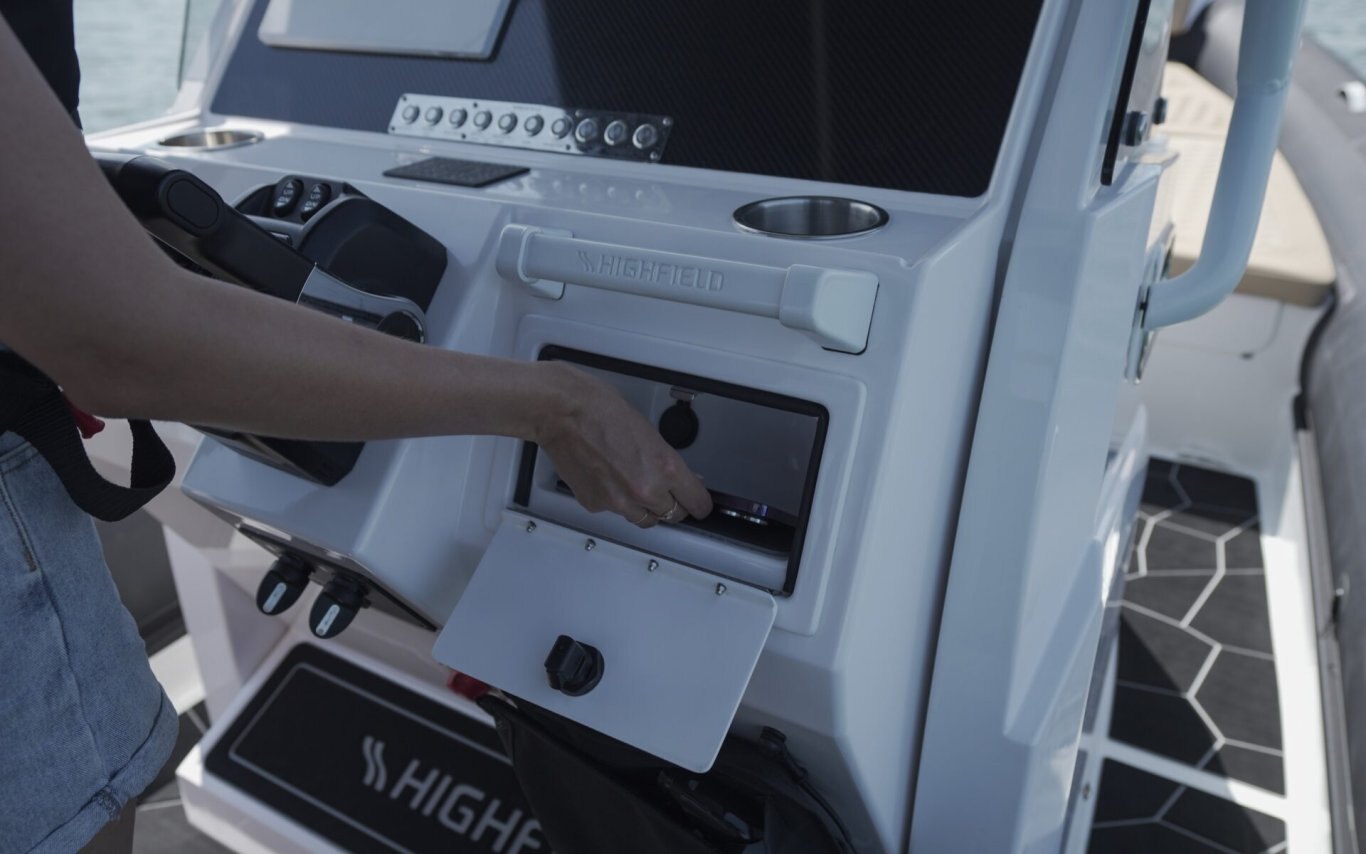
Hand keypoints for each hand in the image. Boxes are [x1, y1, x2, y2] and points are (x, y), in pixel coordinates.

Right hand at [535, 363, 711, 526]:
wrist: (563, 412)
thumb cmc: (600, 409)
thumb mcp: (649, 431)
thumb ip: (665, 460)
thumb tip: (676, 476)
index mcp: (665, 467)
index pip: (696, 502)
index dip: (699, 504)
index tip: (699, 504)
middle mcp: (645, 490)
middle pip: (672, 515)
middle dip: (673, 505)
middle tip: (669, 495)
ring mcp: (619, 501)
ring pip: (644, 519)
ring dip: (646, 508)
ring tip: (636, 486)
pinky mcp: (595, 504)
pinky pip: (615, 512)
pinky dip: (616, 502)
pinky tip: (610, 480)